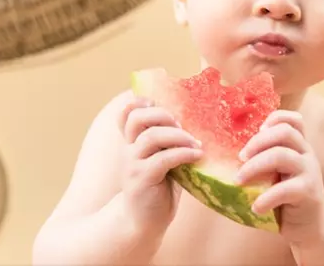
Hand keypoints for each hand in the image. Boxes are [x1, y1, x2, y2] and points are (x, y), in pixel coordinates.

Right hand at [118, 97, 202, 233]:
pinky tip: (197, 155)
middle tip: (183, 125)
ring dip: (178, 136)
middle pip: (137, 118)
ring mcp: (132, 164)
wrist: (144, 222)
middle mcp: (128, 149)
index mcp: (132, 142)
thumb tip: (197, 121)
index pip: (126, 113)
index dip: (138, 102)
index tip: (158, 102)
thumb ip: (168, 142)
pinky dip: (183, 153)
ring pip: (151, 137)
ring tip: (196, 143)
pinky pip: (163, 158)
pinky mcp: (141, 179)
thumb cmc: (159, 187)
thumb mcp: (162, 159)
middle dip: (163, 115)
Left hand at [236, 110, 323, 245]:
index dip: (274, 119)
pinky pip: (284, 189)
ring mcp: (309, 171)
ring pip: (281, 155)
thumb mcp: (278, 174)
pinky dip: (265, 199)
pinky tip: (256, 208)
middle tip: (240, 158)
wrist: (312, 226)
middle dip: (257, 142)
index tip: (257, 131)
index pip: (294, 120)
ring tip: (238, 181)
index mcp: (299, 146)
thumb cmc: (288, 198)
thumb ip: (264, 161)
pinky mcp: (308, 192)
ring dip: (254, 166)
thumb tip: (225, 156)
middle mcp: (306, 154)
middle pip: (285, 132)